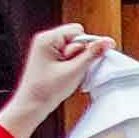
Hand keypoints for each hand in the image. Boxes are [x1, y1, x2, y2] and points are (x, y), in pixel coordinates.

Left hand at [0, 21, 113, 135]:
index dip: (85, 46)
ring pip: (74, 48)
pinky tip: (64, 75)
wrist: (32, 106)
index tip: (81, 61)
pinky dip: (71, 65)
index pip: (78, 31)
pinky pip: (68, 56)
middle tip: (70, 68)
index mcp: (47, 38)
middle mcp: (45, 40)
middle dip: (80, 54)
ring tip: (66, 73)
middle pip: (76, 38)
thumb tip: (107, 41)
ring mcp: (46, 49)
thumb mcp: (74, 70)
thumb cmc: (46, 90)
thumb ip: (93, 53)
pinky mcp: (48, 57)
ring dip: (76, 61)